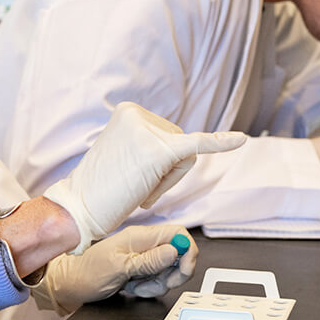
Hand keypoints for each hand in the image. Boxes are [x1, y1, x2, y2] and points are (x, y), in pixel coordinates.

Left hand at [35, 225, 196, 312]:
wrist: (70, 283)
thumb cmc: (86, 272)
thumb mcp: (119, 268)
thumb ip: (149, 260)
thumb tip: (175, 251)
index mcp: (140, 236)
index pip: (178, 234)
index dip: (187, 252)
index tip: (183, 270)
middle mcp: (143, 243)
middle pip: (178, 255)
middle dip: (172, 275)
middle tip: (156, 284)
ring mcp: (142, 256)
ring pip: (169, 270)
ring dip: (158, 284)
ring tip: (136, 286)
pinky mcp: (140, 268)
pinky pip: (157, 279)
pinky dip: (150, 288)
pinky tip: (133, 288)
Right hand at [42, 102, 245, 251]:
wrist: (78, 208)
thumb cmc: (99, 188)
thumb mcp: (122, 154)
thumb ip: (144, 144)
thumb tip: (172, 150)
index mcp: (128, 111)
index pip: (167, 135)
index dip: (159, 164)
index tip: (132, 175)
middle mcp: (138, 114)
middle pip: (179, 144)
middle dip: (166, 172)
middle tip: (135, 186)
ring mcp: (148, 131)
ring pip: (186, 157)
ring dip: (167, 181)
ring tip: (137, 188)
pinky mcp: (159, 151)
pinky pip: (198, 146)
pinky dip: (222, 143)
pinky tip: (241, 140)